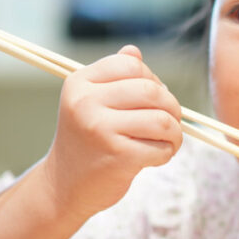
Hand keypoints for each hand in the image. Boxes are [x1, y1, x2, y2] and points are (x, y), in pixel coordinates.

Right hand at [40, 45, 181, 219]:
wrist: (64, 186)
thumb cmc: (86, 141)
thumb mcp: (91, 103)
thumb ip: (114, 77)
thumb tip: (135, 51)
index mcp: (80, 82)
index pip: (131, 64)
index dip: (152, 79)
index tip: (153, 99)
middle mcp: (86, 102)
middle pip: (152, 90)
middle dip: (172, 107)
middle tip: (170, 123)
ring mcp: (100, 129)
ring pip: (162, 120)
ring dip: (174, 133)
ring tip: (167, 141)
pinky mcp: (117, 156)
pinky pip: (161, 147)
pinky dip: (166, 153)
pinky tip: (155, 157)